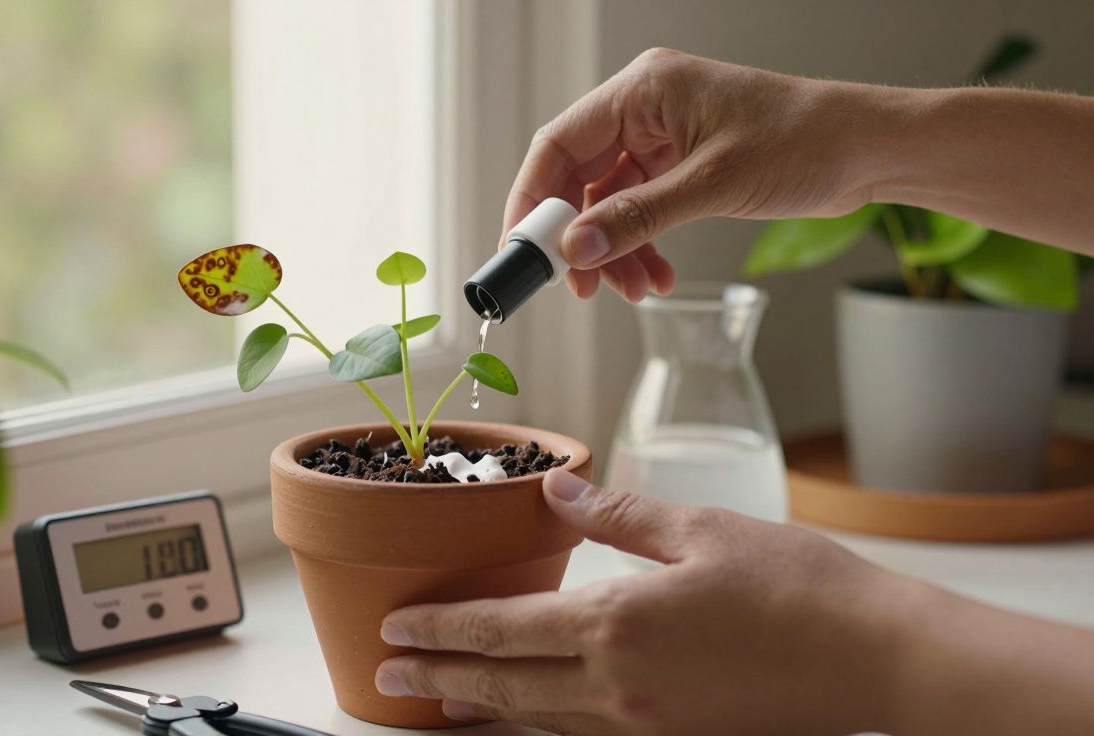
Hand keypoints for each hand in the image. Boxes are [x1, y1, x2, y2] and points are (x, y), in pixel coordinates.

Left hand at [375, 468, 917, 734]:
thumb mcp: (700, 529)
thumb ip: (615, 515)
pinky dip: (538, 725)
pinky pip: (584, 735)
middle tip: (385, 672)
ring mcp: (646, 724)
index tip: (395, 625)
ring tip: (437, 700)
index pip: (501, 629)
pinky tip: (525, 717)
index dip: (441, 628)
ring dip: (479, 708)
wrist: (877, 660)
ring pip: (538, 719)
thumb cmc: (798, 586)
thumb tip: (552, 490)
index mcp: (618, 624)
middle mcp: (619, 686)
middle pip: (503, 686)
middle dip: (437, 678)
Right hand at [506, 49, 882, 301]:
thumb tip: (575, 250)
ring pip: (608, 202)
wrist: (868, 149)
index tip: (523, 252)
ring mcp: (662, 138)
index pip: (559, 144)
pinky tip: (658, 276)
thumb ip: (638, 218)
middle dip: (578, 237)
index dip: (532, 200)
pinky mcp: (681, 165)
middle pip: (578, 178)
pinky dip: (642, 246)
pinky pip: (639, 210)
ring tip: (635, 290)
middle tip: (581, 286)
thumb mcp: (713, 184)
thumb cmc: (804, 142)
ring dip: (615, 250)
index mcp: (644, 90)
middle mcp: (645, 109)